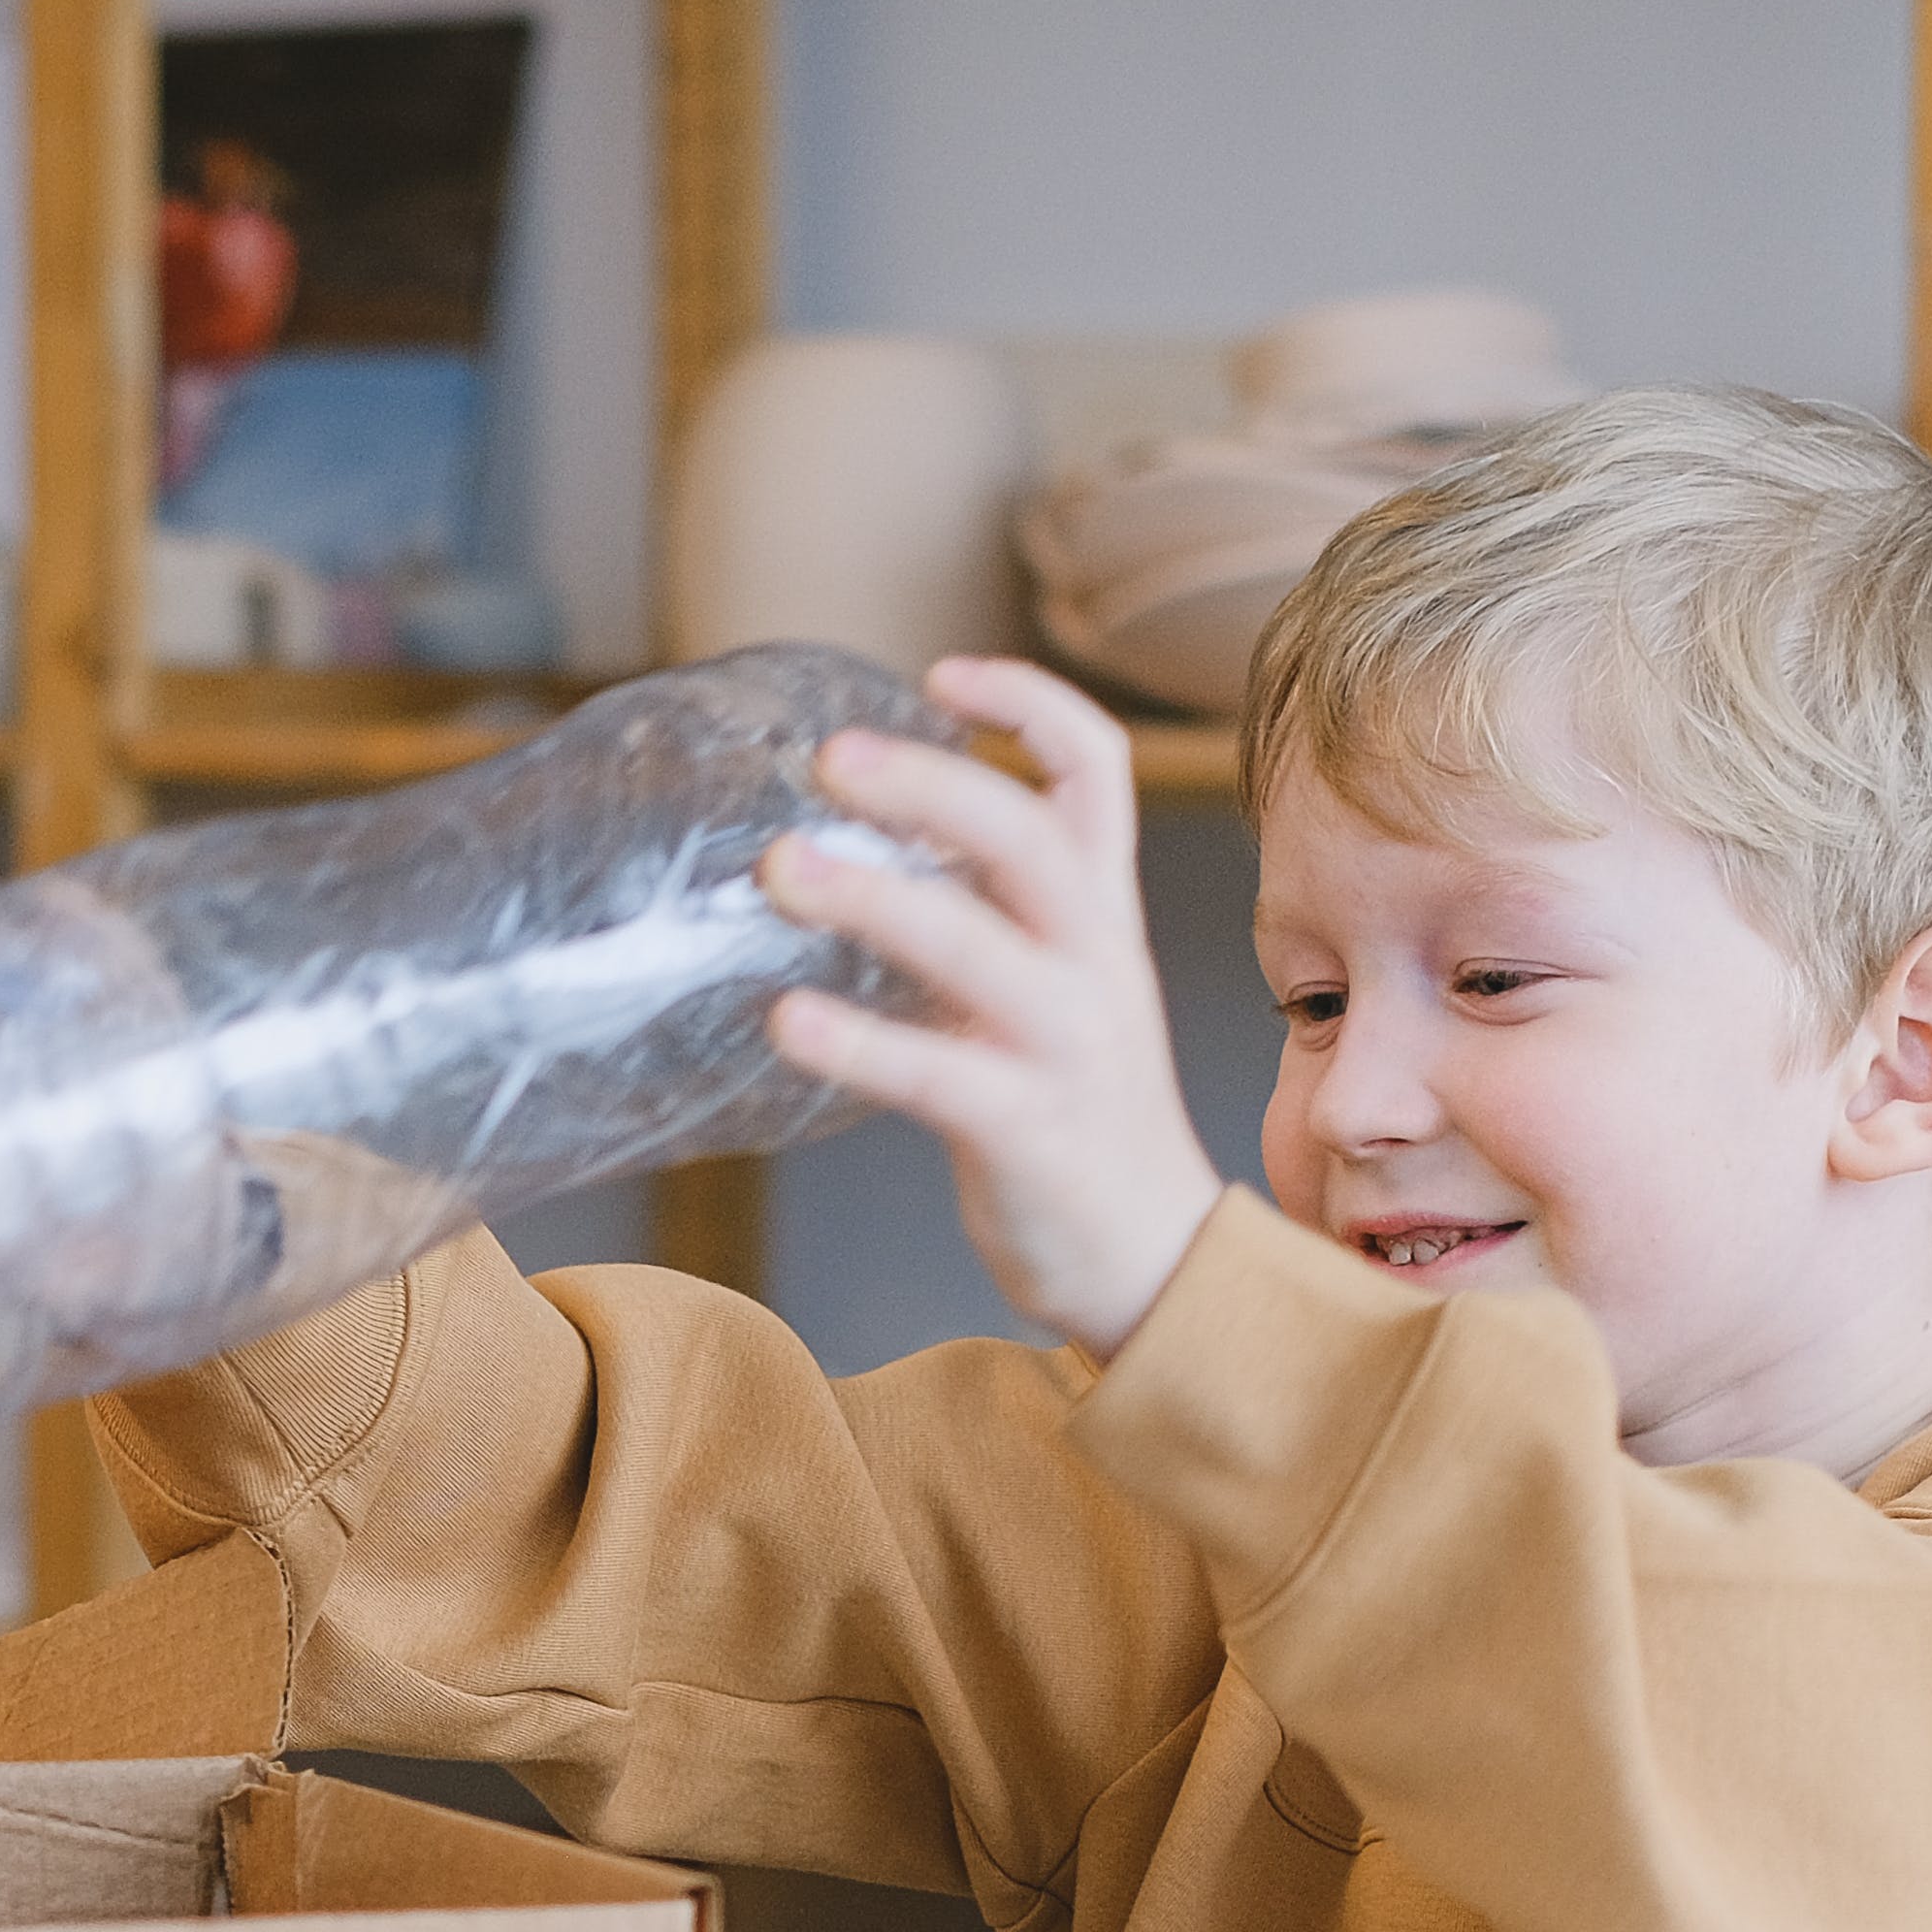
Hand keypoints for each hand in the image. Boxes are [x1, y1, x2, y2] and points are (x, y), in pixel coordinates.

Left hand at [760, 656, 1226, 1353]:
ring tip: (777, 870)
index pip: (1095, 770)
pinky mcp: (1029, 1132)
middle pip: (1032, 836)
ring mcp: (1067, 1047)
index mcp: (1102, 914)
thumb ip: (987, 914)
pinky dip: (859, 1042)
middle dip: (933, 782)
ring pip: (978, 946)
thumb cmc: (1076, 1110)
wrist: (1153, 1257)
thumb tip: (867, 838)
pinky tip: (787, 1021)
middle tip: (829, 756)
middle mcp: (1096, 963)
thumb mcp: (1053, 984)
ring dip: (873, 898)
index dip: (1028, 703)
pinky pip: (937, 1076)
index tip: (940, 674)